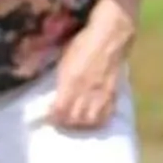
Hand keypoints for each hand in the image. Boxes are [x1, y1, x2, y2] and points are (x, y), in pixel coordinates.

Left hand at [47, 0, 133, 130]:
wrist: (110, 37)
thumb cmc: (84, 44)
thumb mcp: (65, 60)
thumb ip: (61, 80)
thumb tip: (54, 97)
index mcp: (71, 80)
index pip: (59, 110)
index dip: (52, 117)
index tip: (49, 116)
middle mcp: (86, 90)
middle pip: (74, 119)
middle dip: (64, 123)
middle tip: (60, 120)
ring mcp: (101, 94)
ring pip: (89, 121)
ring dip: (80, 125)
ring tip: (75, 122)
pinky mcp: (113, 94)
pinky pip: (105, 116)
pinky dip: (97, 121)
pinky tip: (91, 118)